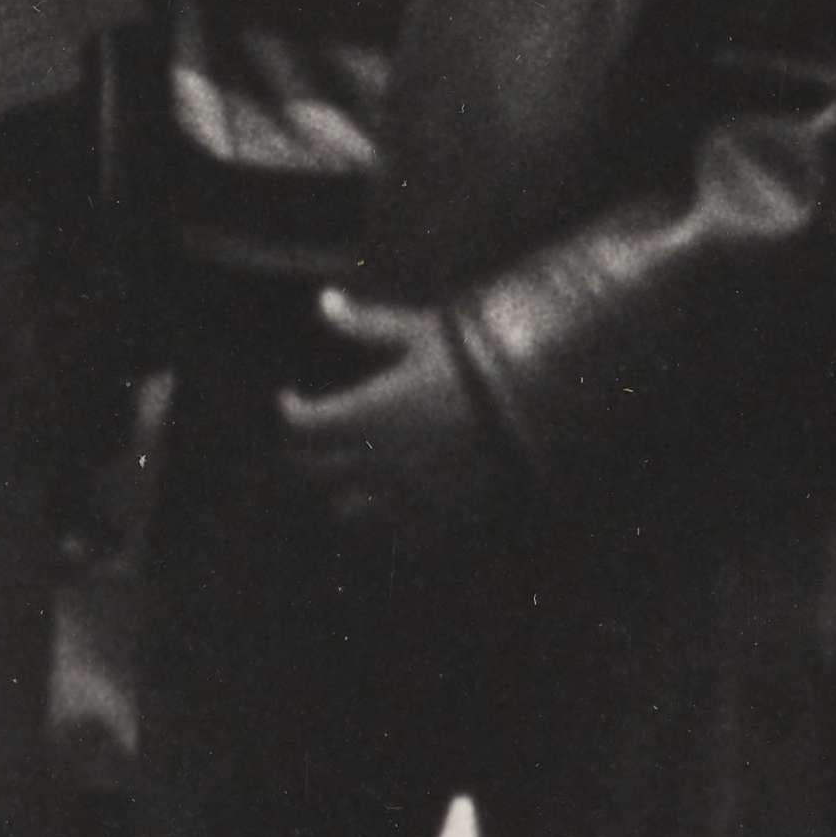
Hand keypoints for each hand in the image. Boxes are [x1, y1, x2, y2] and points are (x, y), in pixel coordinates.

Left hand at [274, 287, 504, 552]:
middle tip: (314, 437)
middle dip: (307, 452)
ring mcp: (411, 497)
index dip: (290, 410)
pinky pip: (399, 534)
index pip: (302, 427)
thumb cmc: (479, 359)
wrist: (545, 404)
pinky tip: (395, 499)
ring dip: (343, 489)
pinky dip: (388, 520)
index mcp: (369, 414)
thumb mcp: (421, 333)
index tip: (291, 397)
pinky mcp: (444, 520)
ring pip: (351, 510)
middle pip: (316, 471)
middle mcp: (381, 462)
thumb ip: (367, 324)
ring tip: (352, 470)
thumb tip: (324, 302)